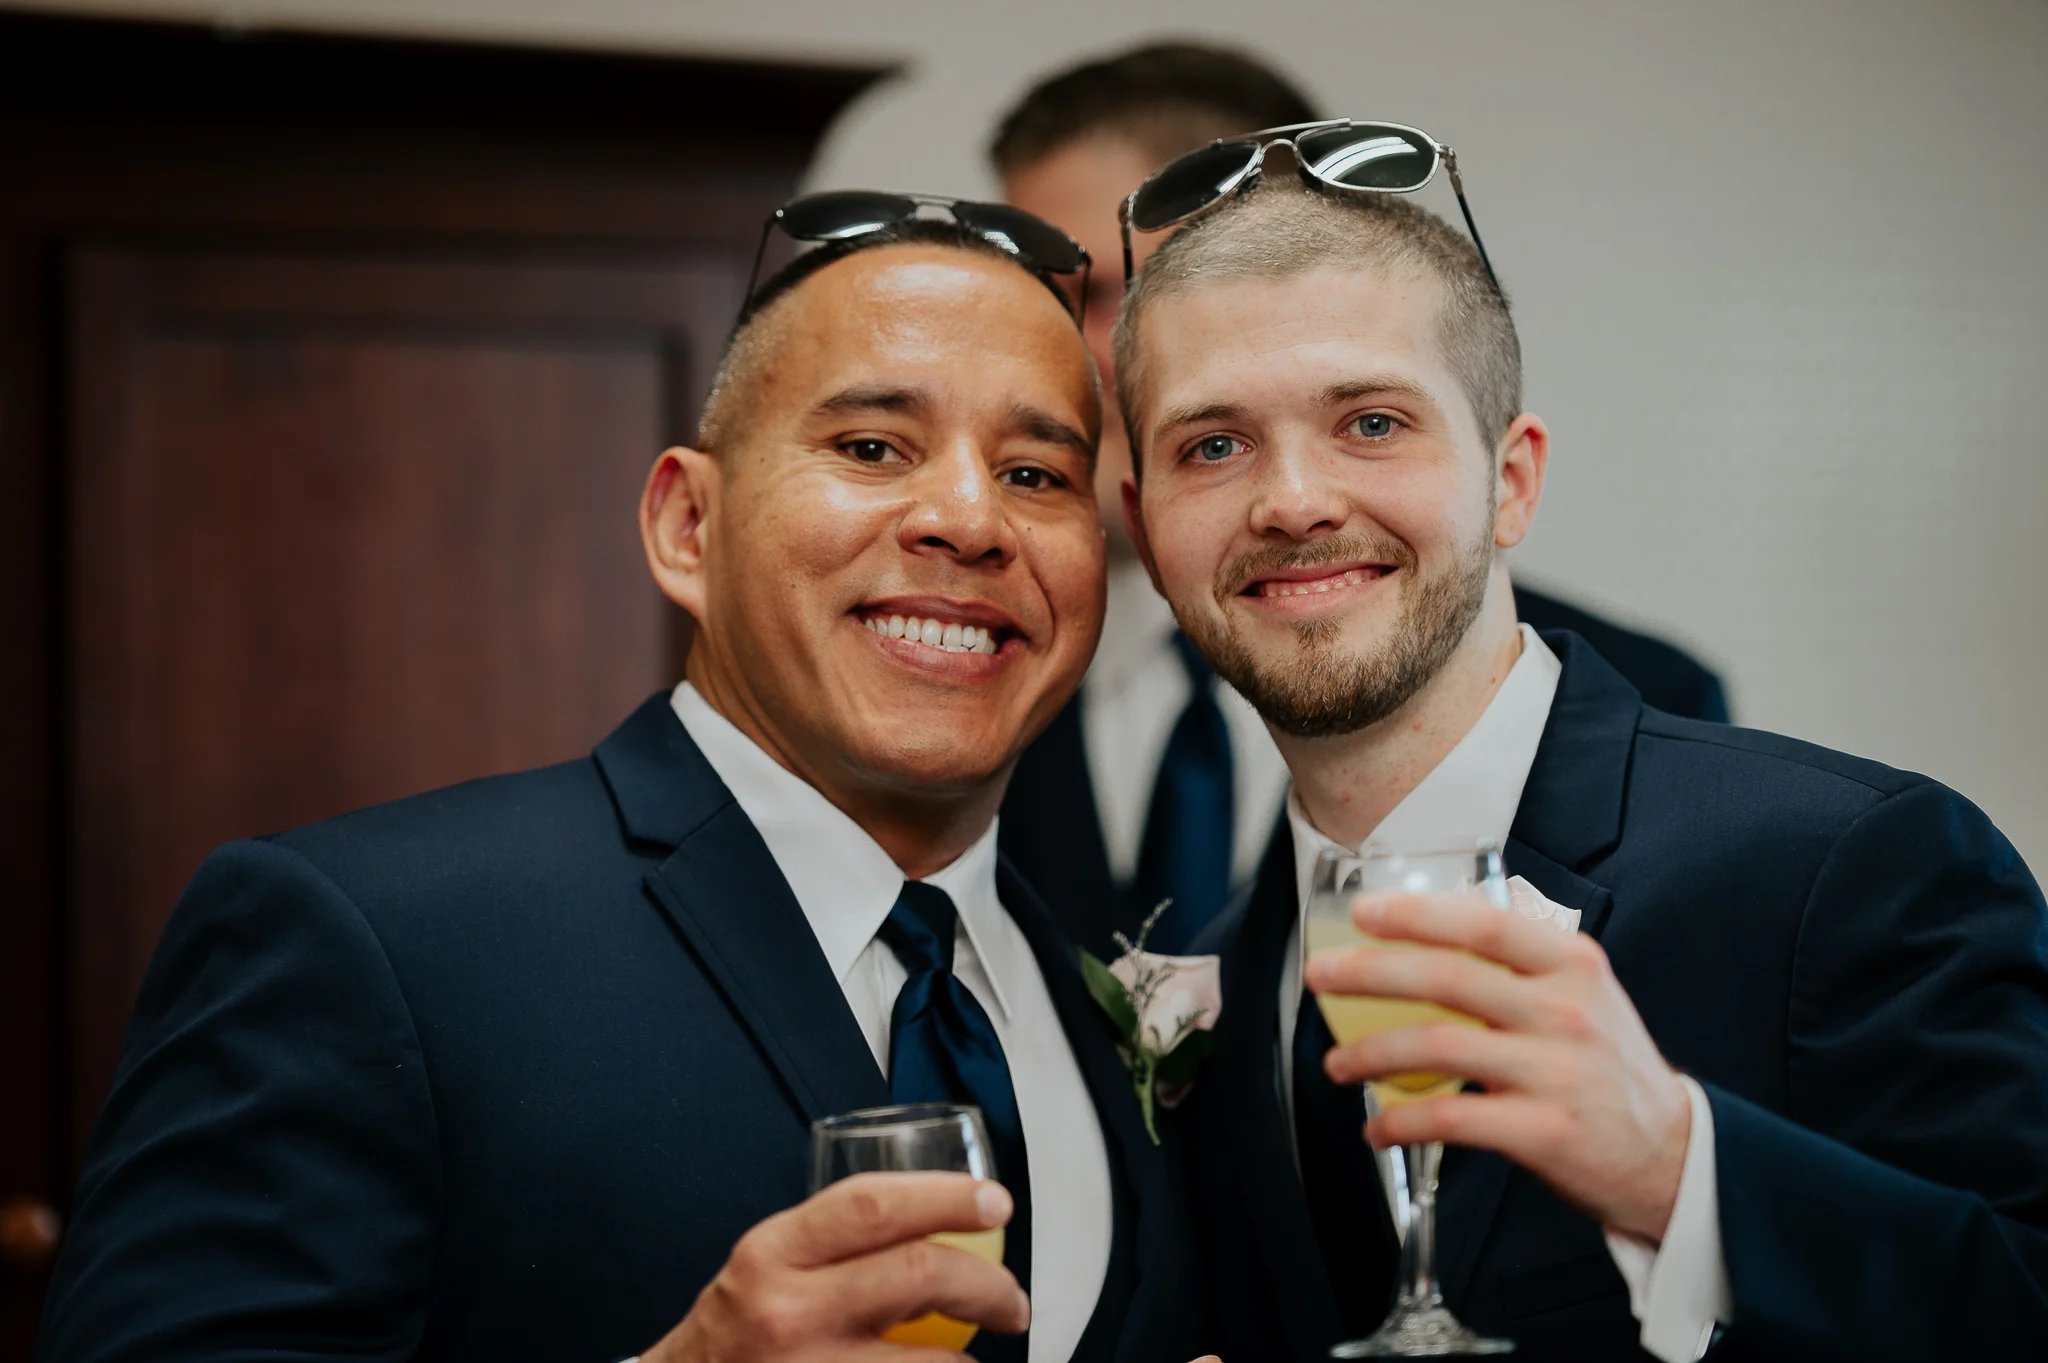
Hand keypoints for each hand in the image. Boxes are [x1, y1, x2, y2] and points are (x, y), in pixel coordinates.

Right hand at [641, 1172, 1025, 1362]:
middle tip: (1012, 1300)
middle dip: (989, 1284)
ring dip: (971, 1358)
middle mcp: (789, 1309)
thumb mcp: (768, 1266)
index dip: (949, 1197)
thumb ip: (836, 1240)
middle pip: (918, 1275)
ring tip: (979, 1354)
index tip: (995, 1203)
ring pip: (929, 1360)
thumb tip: (934, 1219)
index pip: (875, 1206)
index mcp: (775, 1252)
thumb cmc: (734, 1332)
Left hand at [1305, 891, 1690, 1242]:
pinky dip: (1401, 1123)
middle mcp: (1566, 1010)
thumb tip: (1425, 941)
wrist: (1668, 1151)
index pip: (1483, 924)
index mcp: (1571, 964)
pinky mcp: (1545, 1131)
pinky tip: (1379, 1126)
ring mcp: (1557, 1071)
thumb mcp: (1583, 993)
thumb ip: (1518, 966)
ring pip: (1440, 1047)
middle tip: (1322, 978)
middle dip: (1370, 975)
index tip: (1363, 915)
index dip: (1416, 915)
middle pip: (1448, 979)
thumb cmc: (1606, 1066)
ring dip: (1372, 1053)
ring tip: (1338, 1064)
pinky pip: (1451, 1118)